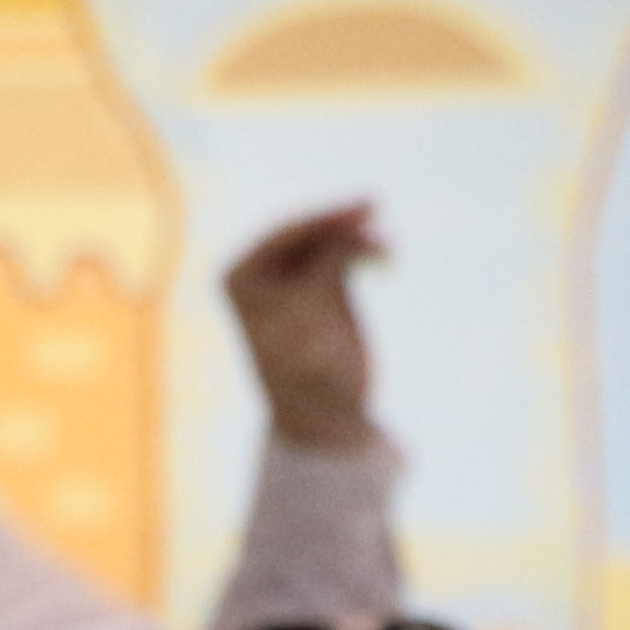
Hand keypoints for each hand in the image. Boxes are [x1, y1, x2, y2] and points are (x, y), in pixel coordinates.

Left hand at [223, 203, 385, 451]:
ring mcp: (290, 275)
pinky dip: (363, 251)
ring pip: (328, 240)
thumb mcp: (318, 320)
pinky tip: (387, 256)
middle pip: (308, 232)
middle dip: (343, 225)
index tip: (361, 210)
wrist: (324, 420)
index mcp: (241, 279)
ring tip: (389, 247)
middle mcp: (260, 271)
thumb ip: (328, 267)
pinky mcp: (319, 282)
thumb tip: (351, 231)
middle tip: (377, 209)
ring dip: (358, 237)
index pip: (285, 235)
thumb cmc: (312, 378)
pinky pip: (341, 253)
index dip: (324, 220)